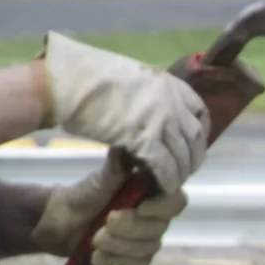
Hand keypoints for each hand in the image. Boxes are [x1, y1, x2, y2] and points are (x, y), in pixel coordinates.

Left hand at [32, 153, 188, 264]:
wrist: (62, 220)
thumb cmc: (85, 194)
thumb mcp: (100, 179)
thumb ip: (118, 165)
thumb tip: (124, 144)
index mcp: (154, 193)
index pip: (177, 201)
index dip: (162, 207)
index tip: (140, 207)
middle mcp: (157, 216)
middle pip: (159, 228)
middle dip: (130, 228)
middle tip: (104, 222)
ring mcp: (148, 239)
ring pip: (148, 249)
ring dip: (118, 246)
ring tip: (94, 240)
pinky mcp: (136, 258)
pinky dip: (116, 261)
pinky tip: (97, 256)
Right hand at [40, 35, 208, 195]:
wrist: (65, 82)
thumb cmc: (87, 76)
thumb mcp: (130, 78)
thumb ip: (147, 94)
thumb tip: (151, 109)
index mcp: (168, 83)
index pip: (199, 111)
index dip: (199, 132)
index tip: (193, 144)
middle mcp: (171, 101)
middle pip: (194, 137)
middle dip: (192, 157)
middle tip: (184, 170)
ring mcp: (161, 120)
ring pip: (182, 155)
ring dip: (179, 172)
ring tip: (171, 183)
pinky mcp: (145, 139)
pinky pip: (164, 166)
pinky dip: (166, 179)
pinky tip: (162, 187)